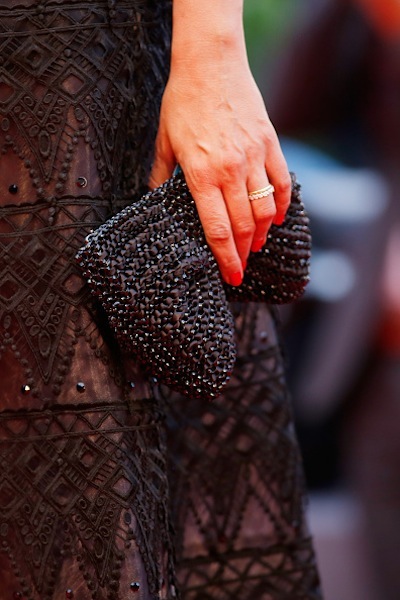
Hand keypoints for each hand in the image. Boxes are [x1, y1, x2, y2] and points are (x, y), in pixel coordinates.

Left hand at [149, 55, 290, 285]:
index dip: (226, 257)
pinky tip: (278, 218)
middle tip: (241, 267)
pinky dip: (282, 203)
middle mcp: (229, 170)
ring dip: (263, 233)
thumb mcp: (164, 141)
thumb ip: (161, 175)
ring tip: (256, 246)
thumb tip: (154, 200)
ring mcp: (253, 156)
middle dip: (244, 253)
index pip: (217, 228)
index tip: (231, 276)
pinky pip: (282, 181)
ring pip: (265, 208)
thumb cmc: (183, 101)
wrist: (210, 63)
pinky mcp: (269, 143)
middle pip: (243, 225)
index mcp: (200, 174)